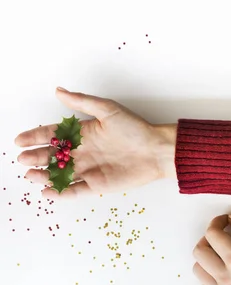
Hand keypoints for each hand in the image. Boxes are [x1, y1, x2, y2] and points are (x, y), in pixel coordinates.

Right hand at [14, 88, 177, 198]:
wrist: (156, 151)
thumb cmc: (135, 129)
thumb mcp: (107, 110)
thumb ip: (82, 102)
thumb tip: (58, 91)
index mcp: (82, 133)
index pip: (53, 134)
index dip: (35, 136)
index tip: (19, 139)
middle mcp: (82, 151)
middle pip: (52, 155)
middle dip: (35, 156)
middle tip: (22, 158)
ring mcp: (88, 169)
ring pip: (60, 174)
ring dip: (44, 175)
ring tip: (30, 174)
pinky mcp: (97, 185)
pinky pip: (75, 191)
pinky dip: (61, 193)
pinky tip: (47, 192)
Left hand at [193, 215, 230, 284]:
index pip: (212, 234)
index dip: (216, 222)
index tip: (224, 222)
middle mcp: (225, 277)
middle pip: (199, 251)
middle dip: (208, 239)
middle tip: (221, 238)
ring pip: (198, 269)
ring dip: (206, 258)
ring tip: (220, 257)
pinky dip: (209, 276)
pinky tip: (223, 273)